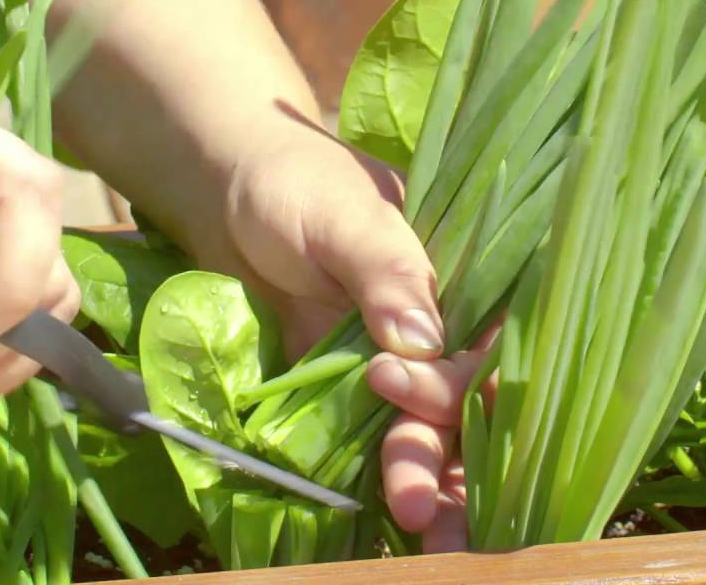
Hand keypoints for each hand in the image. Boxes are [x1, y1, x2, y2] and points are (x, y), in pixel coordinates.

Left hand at [179, 109, 494, 550]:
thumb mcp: (342, 213)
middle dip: (440, 457)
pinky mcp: (342, 391)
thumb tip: (422, 343)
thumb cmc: (294, 182)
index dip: (456, 386)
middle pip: (459, 407)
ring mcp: (389, 366)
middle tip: (417, 506)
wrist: (223, 192)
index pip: (482, 349)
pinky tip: (382, 519)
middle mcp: (433, 333)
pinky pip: (366, 439)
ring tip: (411, 523)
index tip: (396, 388)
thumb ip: (383, 271)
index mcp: (459, 284)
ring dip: (419, 480)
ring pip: (421, 433)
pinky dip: (374, 477)